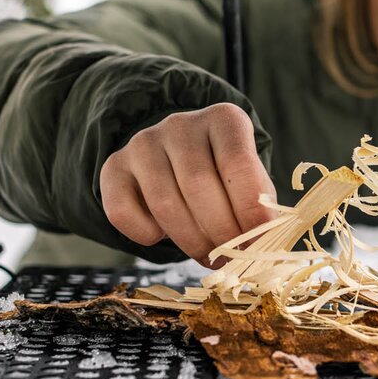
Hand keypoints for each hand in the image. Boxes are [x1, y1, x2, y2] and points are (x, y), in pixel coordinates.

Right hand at [100, 103, 276, 265]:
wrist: (175, 160)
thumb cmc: (222, 177)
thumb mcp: (248, 181)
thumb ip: (258, 207)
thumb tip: (263, 246)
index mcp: (223, 119)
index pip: (238, 163)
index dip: (250, 209)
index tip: (258, 241)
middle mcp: (180, 124)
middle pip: (199, 186)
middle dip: (220, 233)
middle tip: (231, 258)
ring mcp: (143, 143)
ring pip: (164, 203)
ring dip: (190, 241)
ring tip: (208, 255)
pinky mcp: (114, 167)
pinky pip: (123, 212)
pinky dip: (147, 235)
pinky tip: (164, 234)